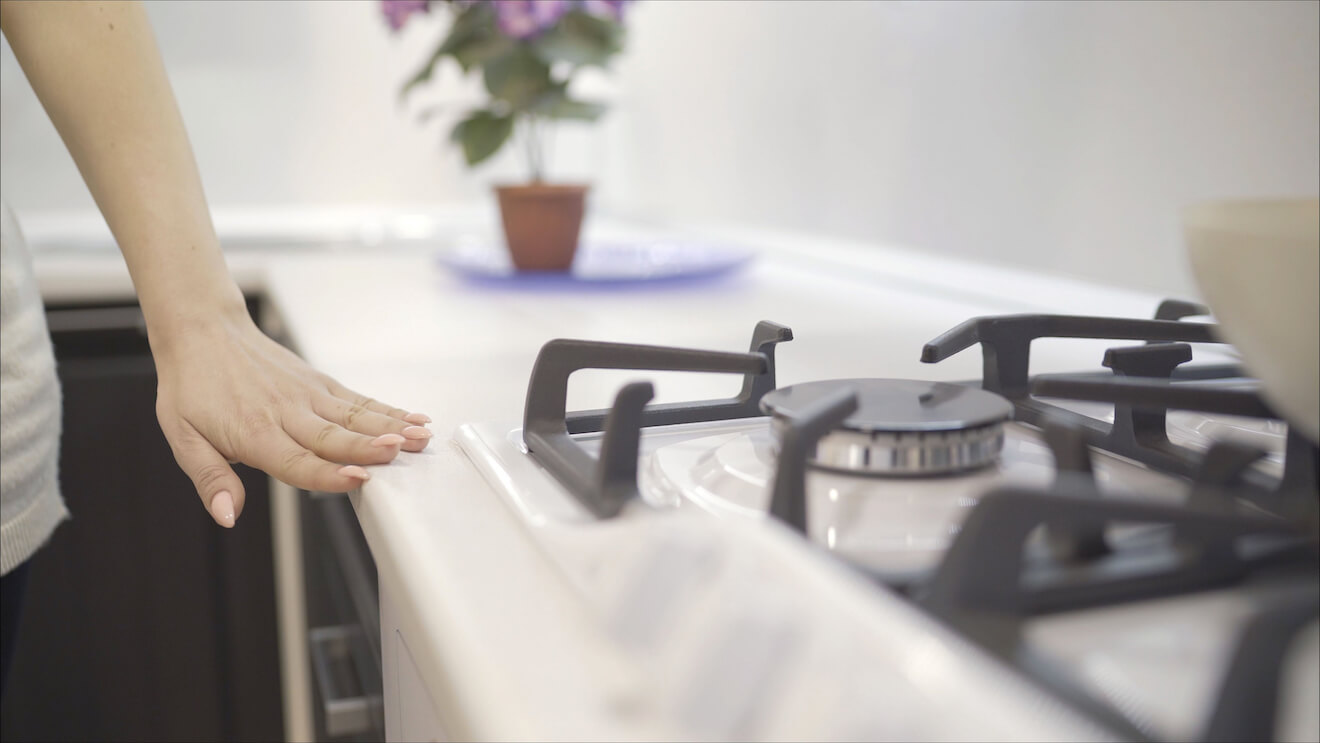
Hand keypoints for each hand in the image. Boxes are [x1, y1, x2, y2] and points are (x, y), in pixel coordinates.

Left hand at [152, 310, 430, 527]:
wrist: (203, 330)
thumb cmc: (192, 387)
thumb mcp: (183, 439)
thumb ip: (210, 479)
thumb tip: (228, 516)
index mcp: (254, 434)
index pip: (297, 460)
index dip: (328, 473)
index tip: (359, 478)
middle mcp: (287, 413)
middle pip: (335, 436)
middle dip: (370, 446)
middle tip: (402, 452)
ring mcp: (307, 395)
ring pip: (355, 415)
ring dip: (390, 427)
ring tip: (420, 437)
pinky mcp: (319, 382)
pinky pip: (357, 399)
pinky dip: (387, 409)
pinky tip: (413, 418)